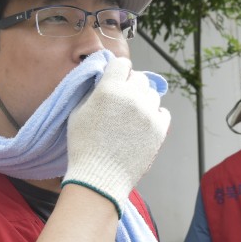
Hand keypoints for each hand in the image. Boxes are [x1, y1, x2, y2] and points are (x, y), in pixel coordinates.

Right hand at [63, 57, 169, 214]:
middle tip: (123, 100)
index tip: (115, 79)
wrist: (100, 178)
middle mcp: (131, 97)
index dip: (117, 71)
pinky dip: (154, 115)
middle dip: (131, 85)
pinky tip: (142, 124)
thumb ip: (93, 91)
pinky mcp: (159, 129)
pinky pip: (162, 111)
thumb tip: (104, 79)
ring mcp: (148, 113)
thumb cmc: (83, 146)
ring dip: (143, 100)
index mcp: (109, 89)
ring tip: (131, 115)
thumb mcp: (78, 112)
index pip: (122, 63)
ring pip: (152, 94)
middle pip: (140, 78)